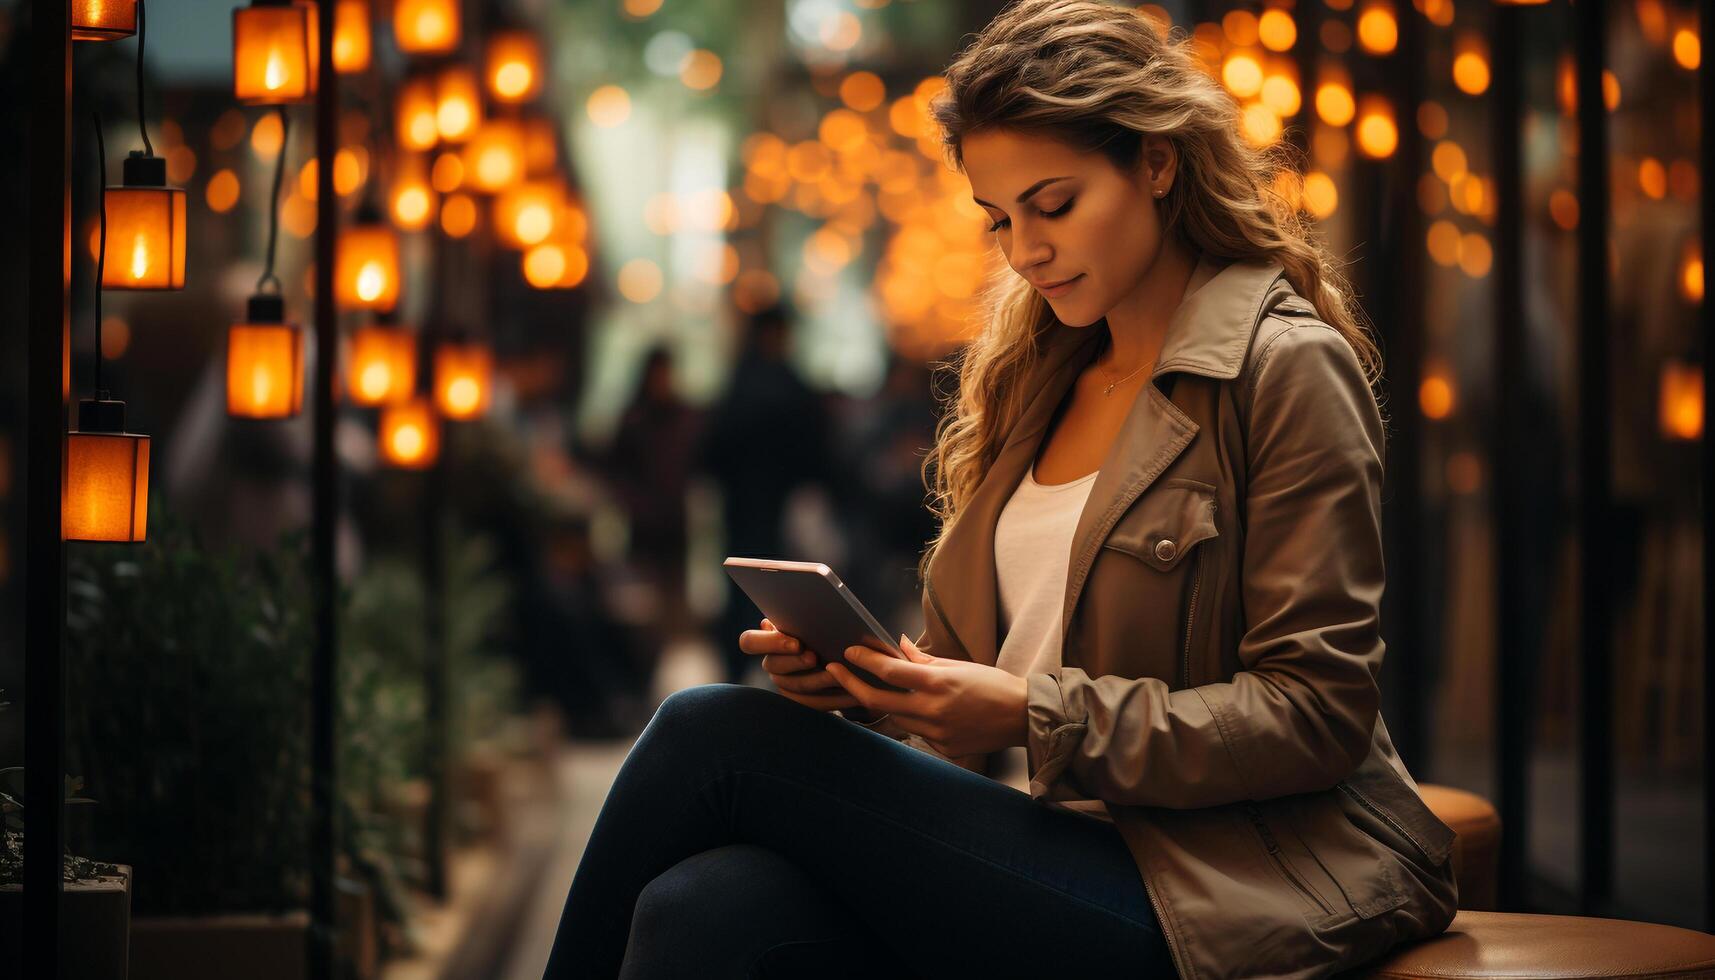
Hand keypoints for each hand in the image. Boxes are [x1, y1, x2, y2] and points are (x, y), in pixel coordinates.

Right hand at [739, 618, 861, 711]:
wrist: (843, 657)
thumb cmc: (824, 631)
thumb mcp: (816, 622)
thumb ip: (803, 618)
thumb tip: (787, 618)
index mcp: (768, 641)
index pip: (749, 642)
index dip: (770, 643)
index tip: (796, 642)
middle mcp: (772, 663)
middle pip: (773, 665)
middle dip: (796, 662)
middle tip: (815, 657)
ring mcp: (784, 683)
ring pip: (794, 686)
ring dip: (818, 680)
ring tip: (840, 675)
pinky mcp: (801, 702)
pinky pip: (812, 704)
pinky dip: (834, 699)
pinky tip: (852, 692)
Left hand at [824, 635, 1028, 757]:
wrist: (1023, 716)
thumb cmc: (993, 685)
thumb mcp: (958, 665)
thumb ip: (923, 659)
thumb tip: (896, 646)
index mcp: (937, 683)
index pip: (888, 671)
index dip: (863, 661)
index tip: (848, 653)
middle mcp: (933, 709)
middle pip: (877, 701)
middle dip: (851, 684)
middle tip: (834, 671)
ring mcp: (936, 732)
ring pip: (895, 717)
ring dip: (885, 703)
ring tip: (879, 688)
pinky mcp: (943, 747)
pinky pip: (917, 731)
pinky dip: (914, 718)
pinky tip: (924, 710)